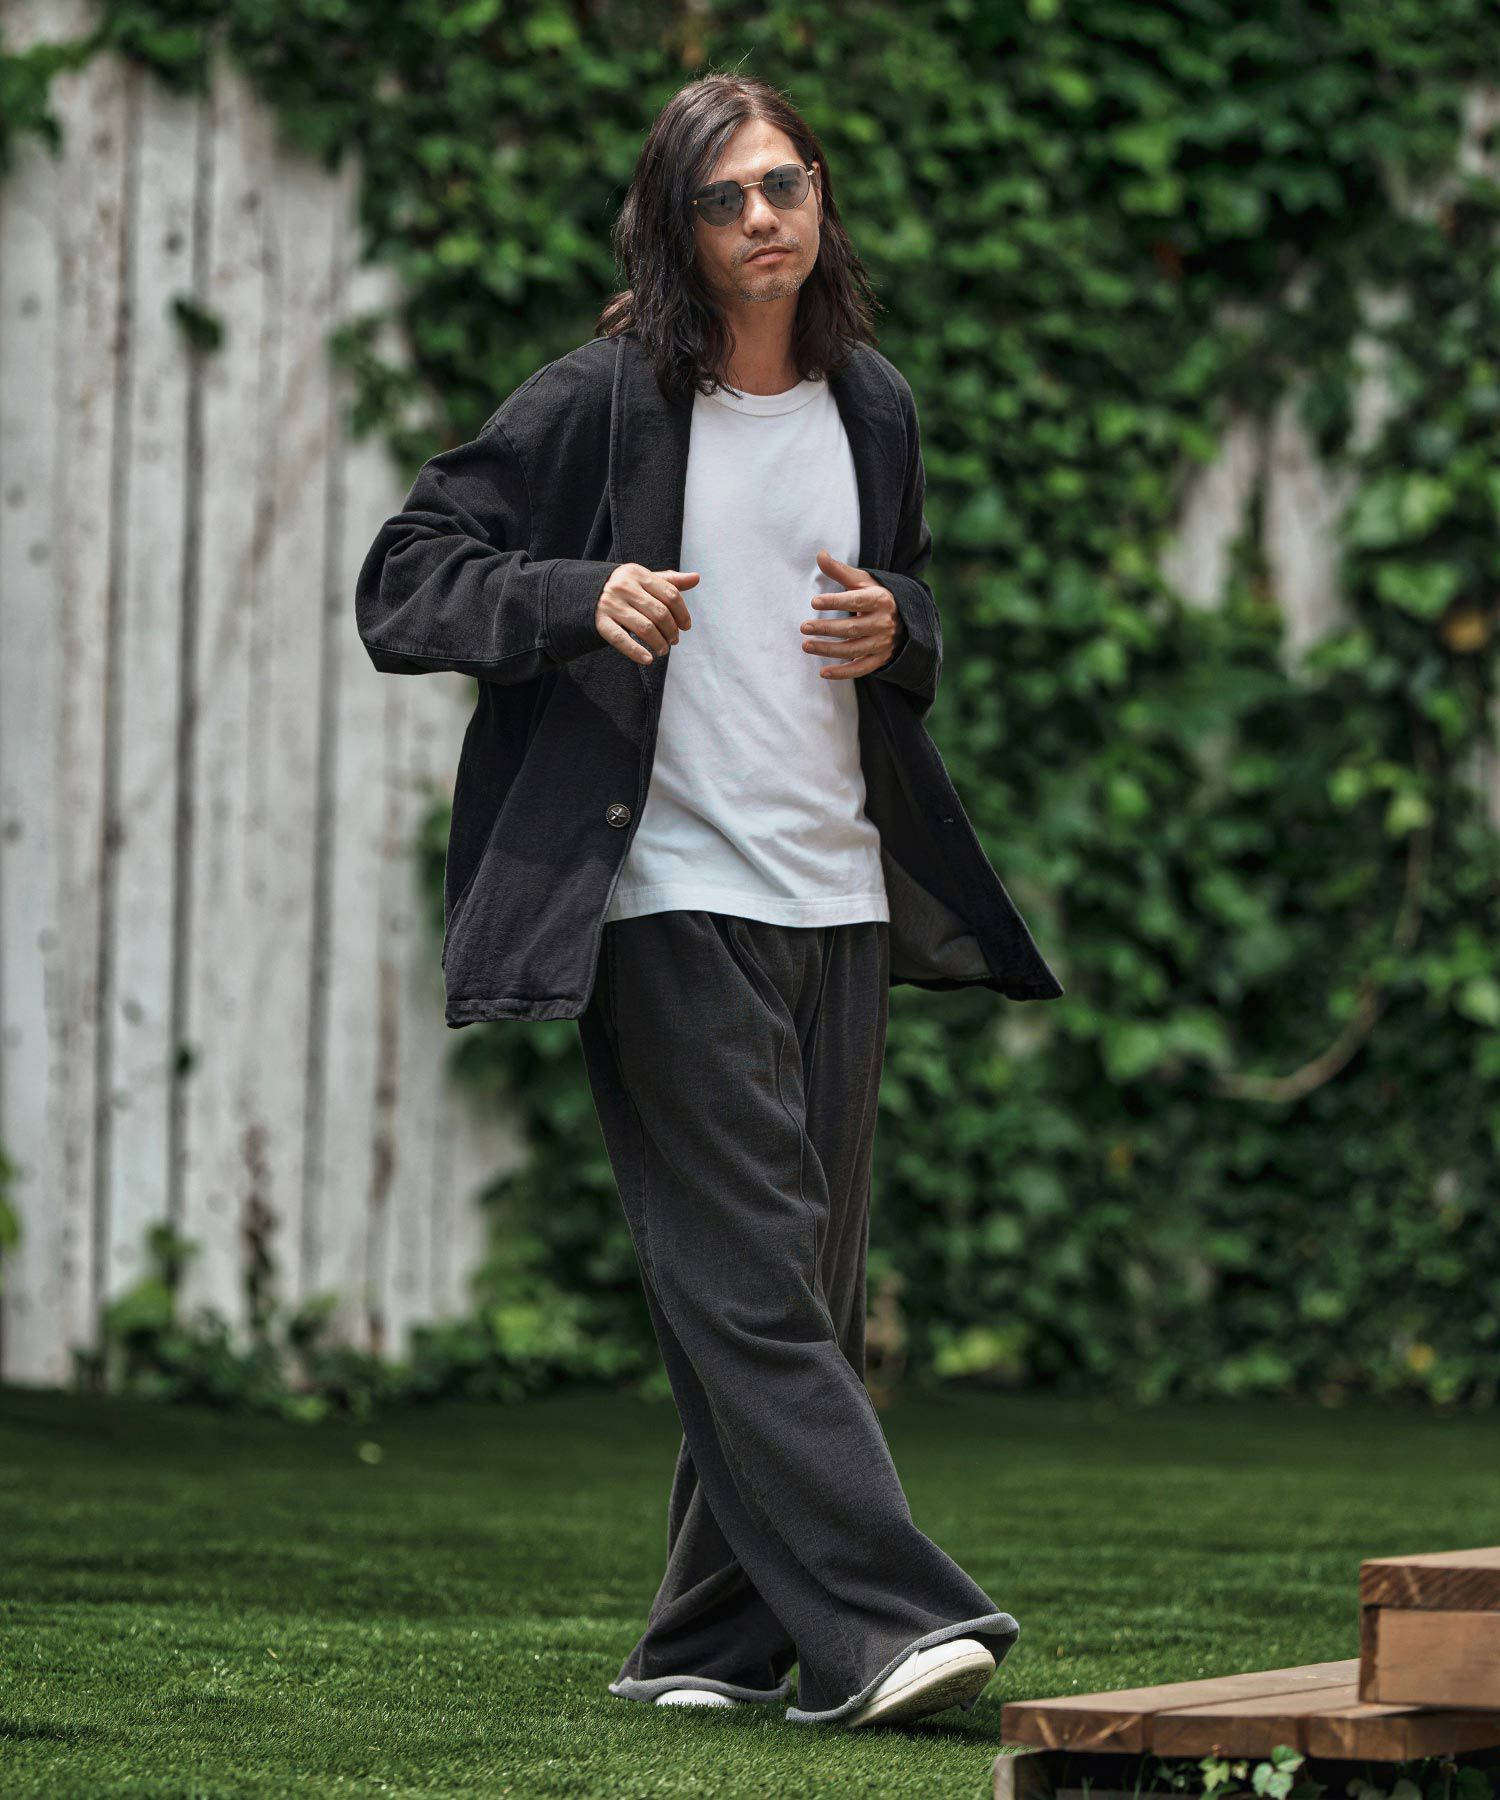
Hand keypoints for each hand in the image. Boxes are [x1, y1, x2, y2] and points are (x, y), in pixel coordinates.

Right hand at [596, 563, 699, 662]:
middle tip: (674, 640)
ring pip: (644, 627)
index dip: (683, 613)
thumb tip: (696, 578)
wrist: (584, 592)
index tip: (686, 627)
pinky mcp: (599, 621)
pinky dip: (636, 652)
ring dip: (658, 643)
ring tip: (662, 650)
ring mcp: (610, 604)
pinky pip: (621, 639)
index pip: (670, 594)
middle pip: (660, 612)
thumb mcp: (644, 580)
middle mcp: (623, 587)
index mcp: (637, 573)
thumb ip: (669, 581)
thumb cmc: (624, 588)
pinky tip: (648, 659)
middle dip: (671, 630)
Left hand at [799, 550, 905, 679]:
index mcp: (879, 600)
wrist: (905, 618)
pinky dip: (843, 673)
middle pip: (852, 628)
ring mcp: (882, 643)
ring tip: (806, 645)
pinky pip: (860, 668)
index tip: (814, 602)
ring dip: (828, 650)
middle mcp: (883, 623)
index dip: (835, 602)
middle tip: (804, 627)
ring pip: (853, 649)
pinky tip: (824, 673)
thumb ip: (840, 571)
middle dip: (826, 628)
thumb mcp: (863, 581)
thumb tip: (820, 554)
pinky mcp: (880, 659)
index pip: (855, 601)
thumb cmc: (876, 596)